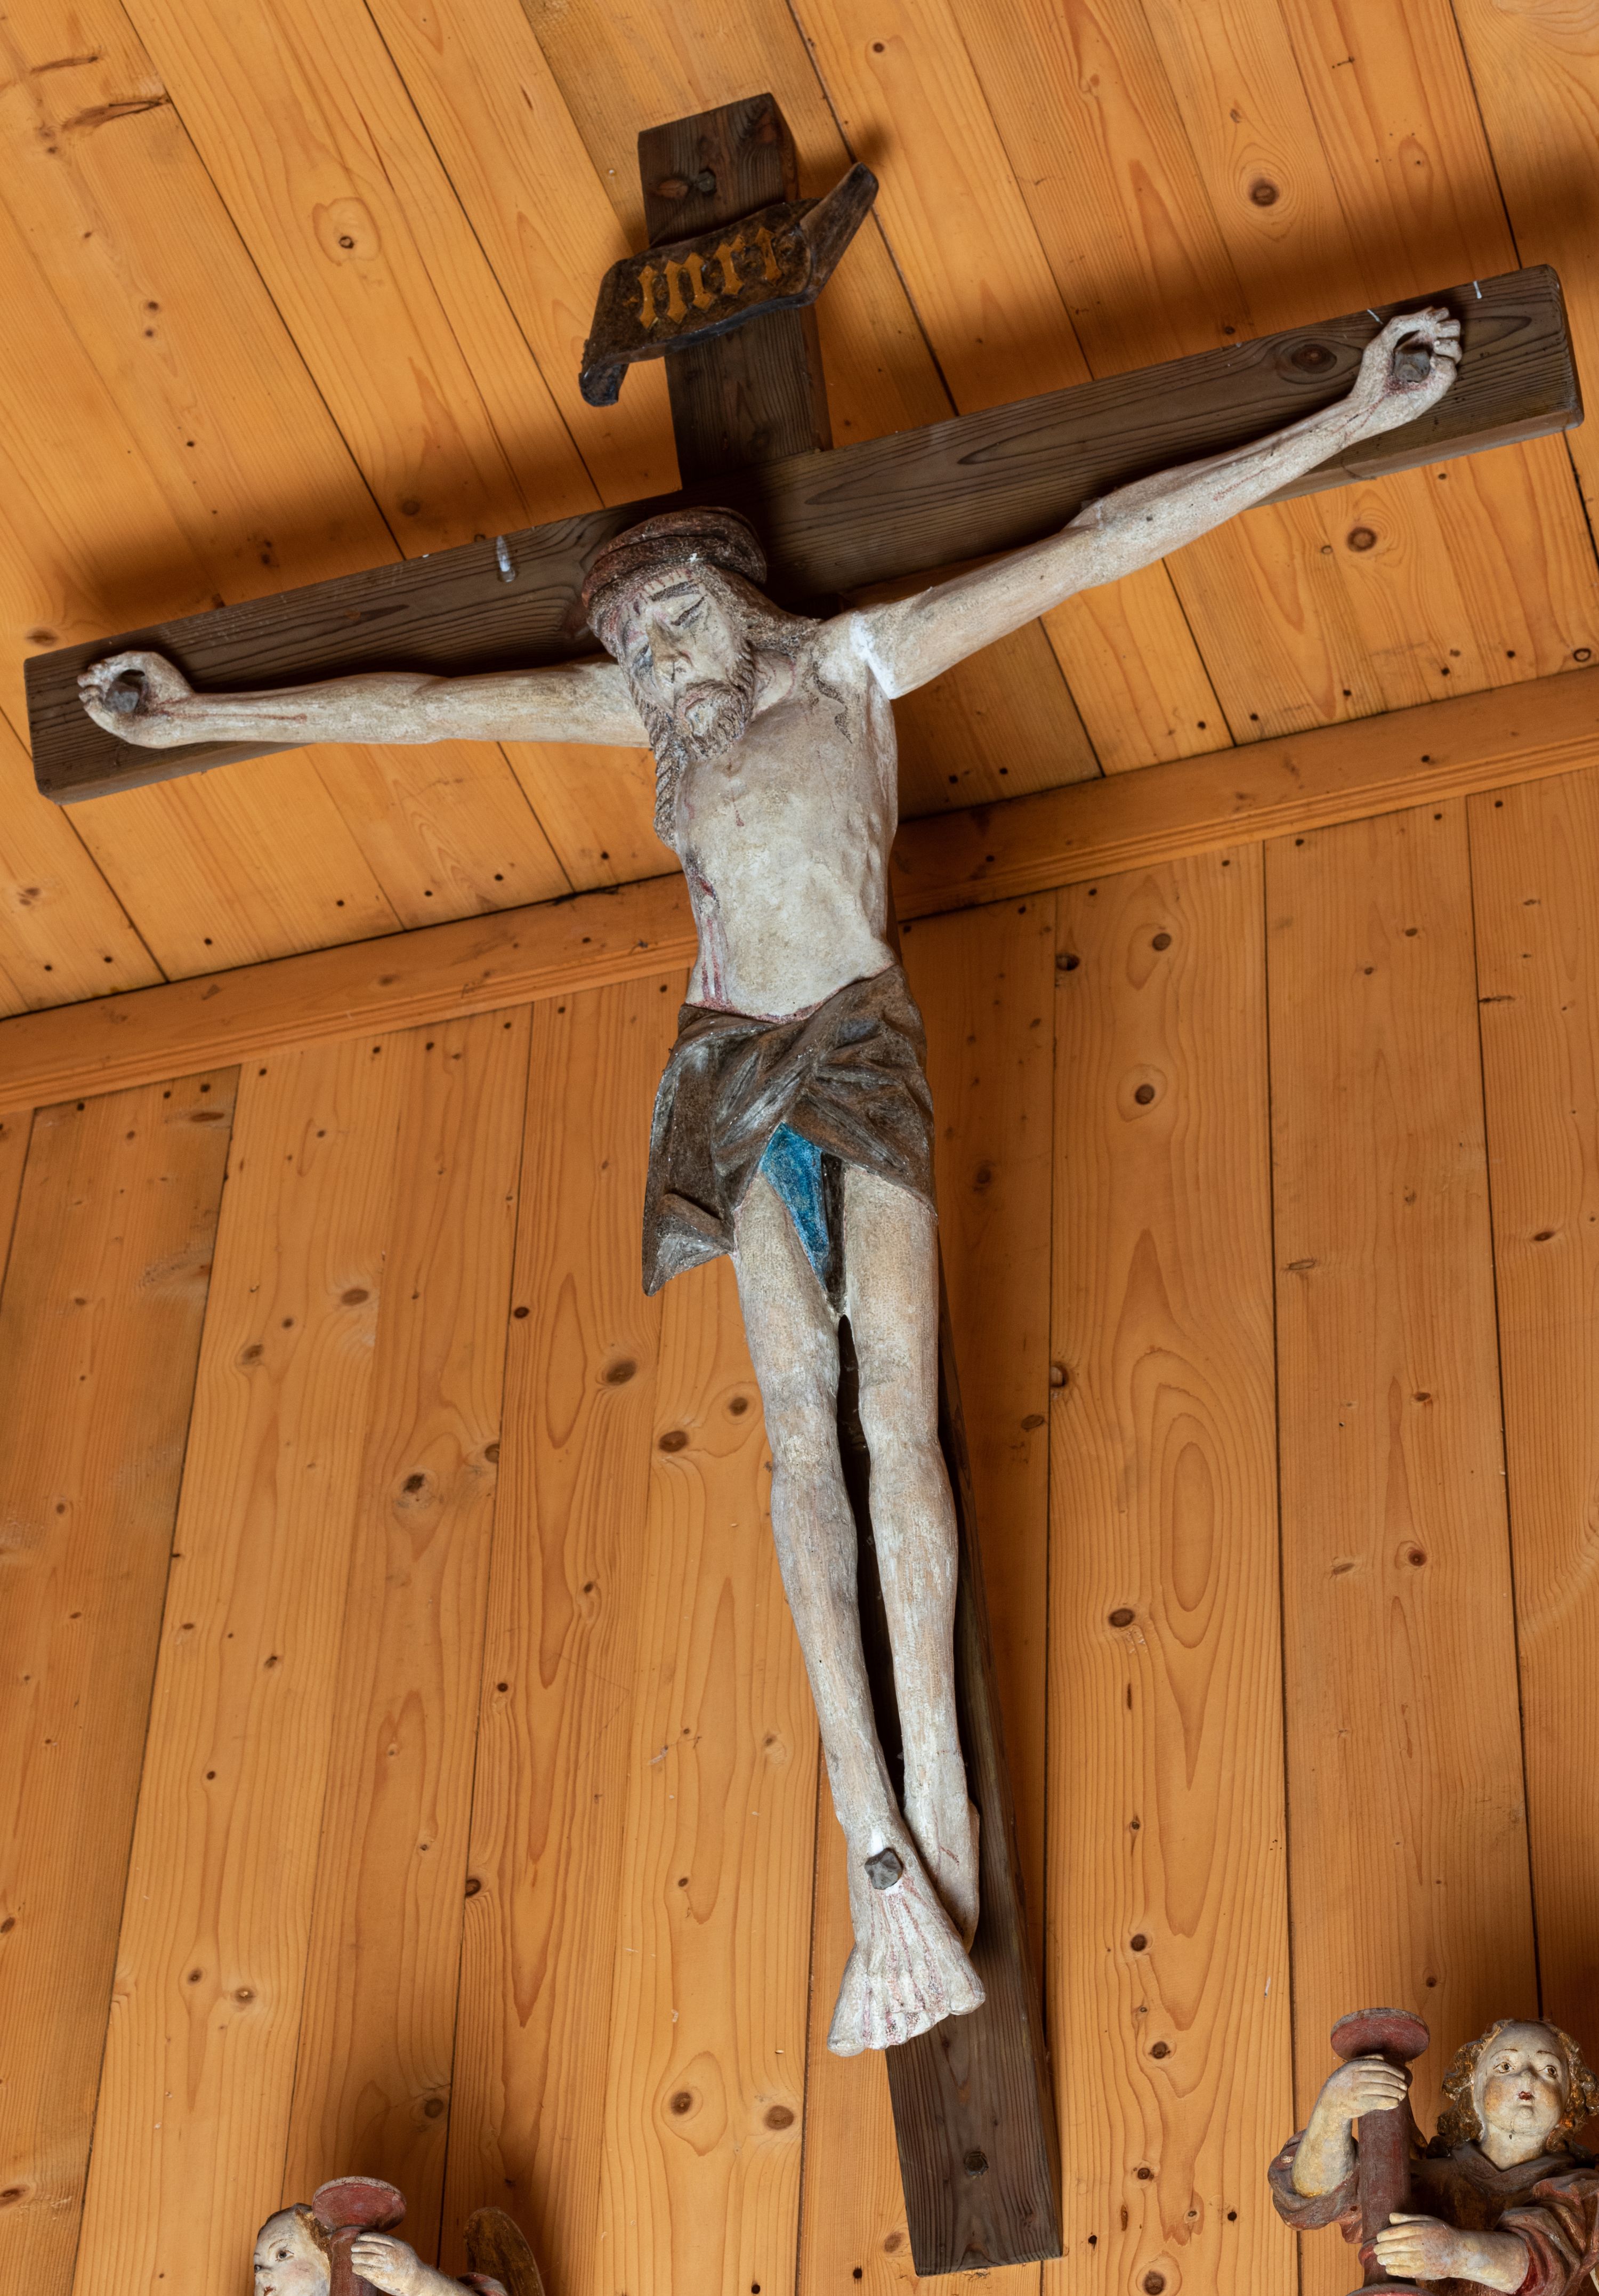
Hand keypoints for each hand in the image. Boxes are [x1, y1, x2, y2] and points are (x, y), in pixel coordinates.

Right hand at [77, 649, 194, 746]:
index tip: (96, 667)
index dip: (99, 672)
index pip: (110, 679)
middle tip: (86, 678)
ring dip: (89, 695)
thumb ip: (125, 658)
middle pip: (101, 692)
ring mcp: (128, 717)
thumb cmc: (173, 686)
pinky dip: (93, 709)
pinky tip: (91, 698)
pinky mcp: (125, 730)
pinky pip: (103, 721)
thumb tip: (103, 664)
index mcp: (136, 687)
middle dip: (91, 683)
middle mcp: (131, 703)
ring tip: (92, 688)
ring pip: (99, 707)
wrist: (186, 711)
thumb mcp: (148, 662)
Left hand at [348, 2234, 435, 2295]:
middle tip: (353, 2247)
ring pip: (365, 2259)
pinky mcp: (381, 2277)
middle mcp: (390, 2254)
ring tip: (353, 2257)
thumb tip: (374, 2237)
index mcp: (396, 2244)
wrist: (415, 2280)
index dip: (365, 2237)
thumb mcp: (403, 2247)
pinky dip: (358, 2268)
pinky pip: (365, 2271)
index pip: (376, 2237)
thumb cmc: (408, 2262)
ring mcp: (385, 2266)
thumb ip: (391, 2242)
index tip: (359, 2238)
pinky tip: (355, 2268)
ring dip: (356, 2257)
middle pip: (369, 2247)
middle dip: (358, 2247)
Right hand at [1314, 2053, 1410, 2127]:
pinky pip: (1379, 2101)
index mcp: (1355, 2065)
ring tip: (1402, 2095)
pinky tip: (1395, 2102)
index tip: (1403, 2076)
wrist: (1331, 2100)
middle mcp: (1356, 2076)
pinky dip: (1390, 2101)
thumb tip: (1383, 2057)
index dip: (1393, 2070)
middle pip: (1383, 2077)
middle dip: (1397, 2082)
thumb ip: (1365, 2060)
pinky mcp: (1360, 2104)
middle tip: (1405, 2086)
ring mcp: (1358, 2090)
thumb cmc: (1345, 2082)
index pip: (1379, 2065)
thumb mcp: (1350, 2067)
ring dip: (1396, 2092)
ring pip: (1383, 2089)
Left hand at [1342, 307, 1461, 440]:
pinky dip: (1445, 362)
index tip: (1430, 319)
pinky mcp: (1435, 389)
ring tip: (1435, 346)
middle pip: (1454, 333)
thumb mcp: (1383, 342)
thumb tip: (1431, 312)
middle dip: (1450, 326)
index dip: (1441, 315)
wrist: (1367, 404)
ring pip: (1457, 351)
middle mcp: (1428, 355)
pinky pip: (1451, 371)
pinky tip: (1431, 363)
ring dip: (1450, 343)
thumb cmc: (1371, 376)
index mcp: (1417, 343)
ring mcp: (1433, 372)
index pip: (1441, 322)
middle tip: (1435, 329)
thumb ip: (1403, 324)